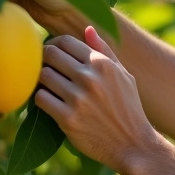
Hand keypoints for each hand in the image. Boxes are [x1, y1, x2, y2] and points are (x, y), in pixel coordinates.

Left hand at [35, 26, 155, 173]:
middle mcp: (90, 78)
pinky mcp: (67, 118)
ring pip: (42, 76)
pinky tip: (52, 104)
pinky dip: (43, 100)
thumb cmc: (129, 109)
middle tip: (49, 71)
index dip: (56, 46)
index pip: (66, 42)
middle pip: (49, 55)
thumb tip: (87, 29)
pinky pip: (40, 98)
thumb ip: (105, 51)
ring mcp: (78, 98)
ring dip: (43, 81)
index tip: (56, 56)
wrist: (133, 144)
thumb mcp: (124, 76)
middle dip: (45, 61)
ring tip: (52, 88)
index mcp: (103, 64)